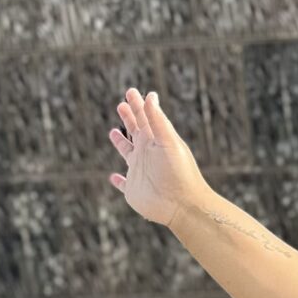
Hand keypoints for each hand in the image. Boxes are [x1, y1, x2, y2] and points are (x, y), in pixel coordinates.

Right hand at [107, 88, 207, 227]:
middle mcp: (148, 154)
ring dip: (120, 142)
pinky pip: (123, 184)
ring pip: (127, 153)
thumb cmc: (179, 172)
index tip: (131, 91)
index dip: (138, 105)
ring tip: (113, 132)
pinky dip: (118, 181)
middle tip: (122, 103)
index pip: (146, 118)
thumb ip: (158, 120)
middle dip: (129, 117)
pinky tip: (114, 177)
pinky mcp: (134, 190)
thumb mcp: (168, 142)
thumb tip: (150, 96)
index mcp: (157, 141)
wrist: (184, 206)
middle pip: (136, 131)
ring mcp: (140, 172)